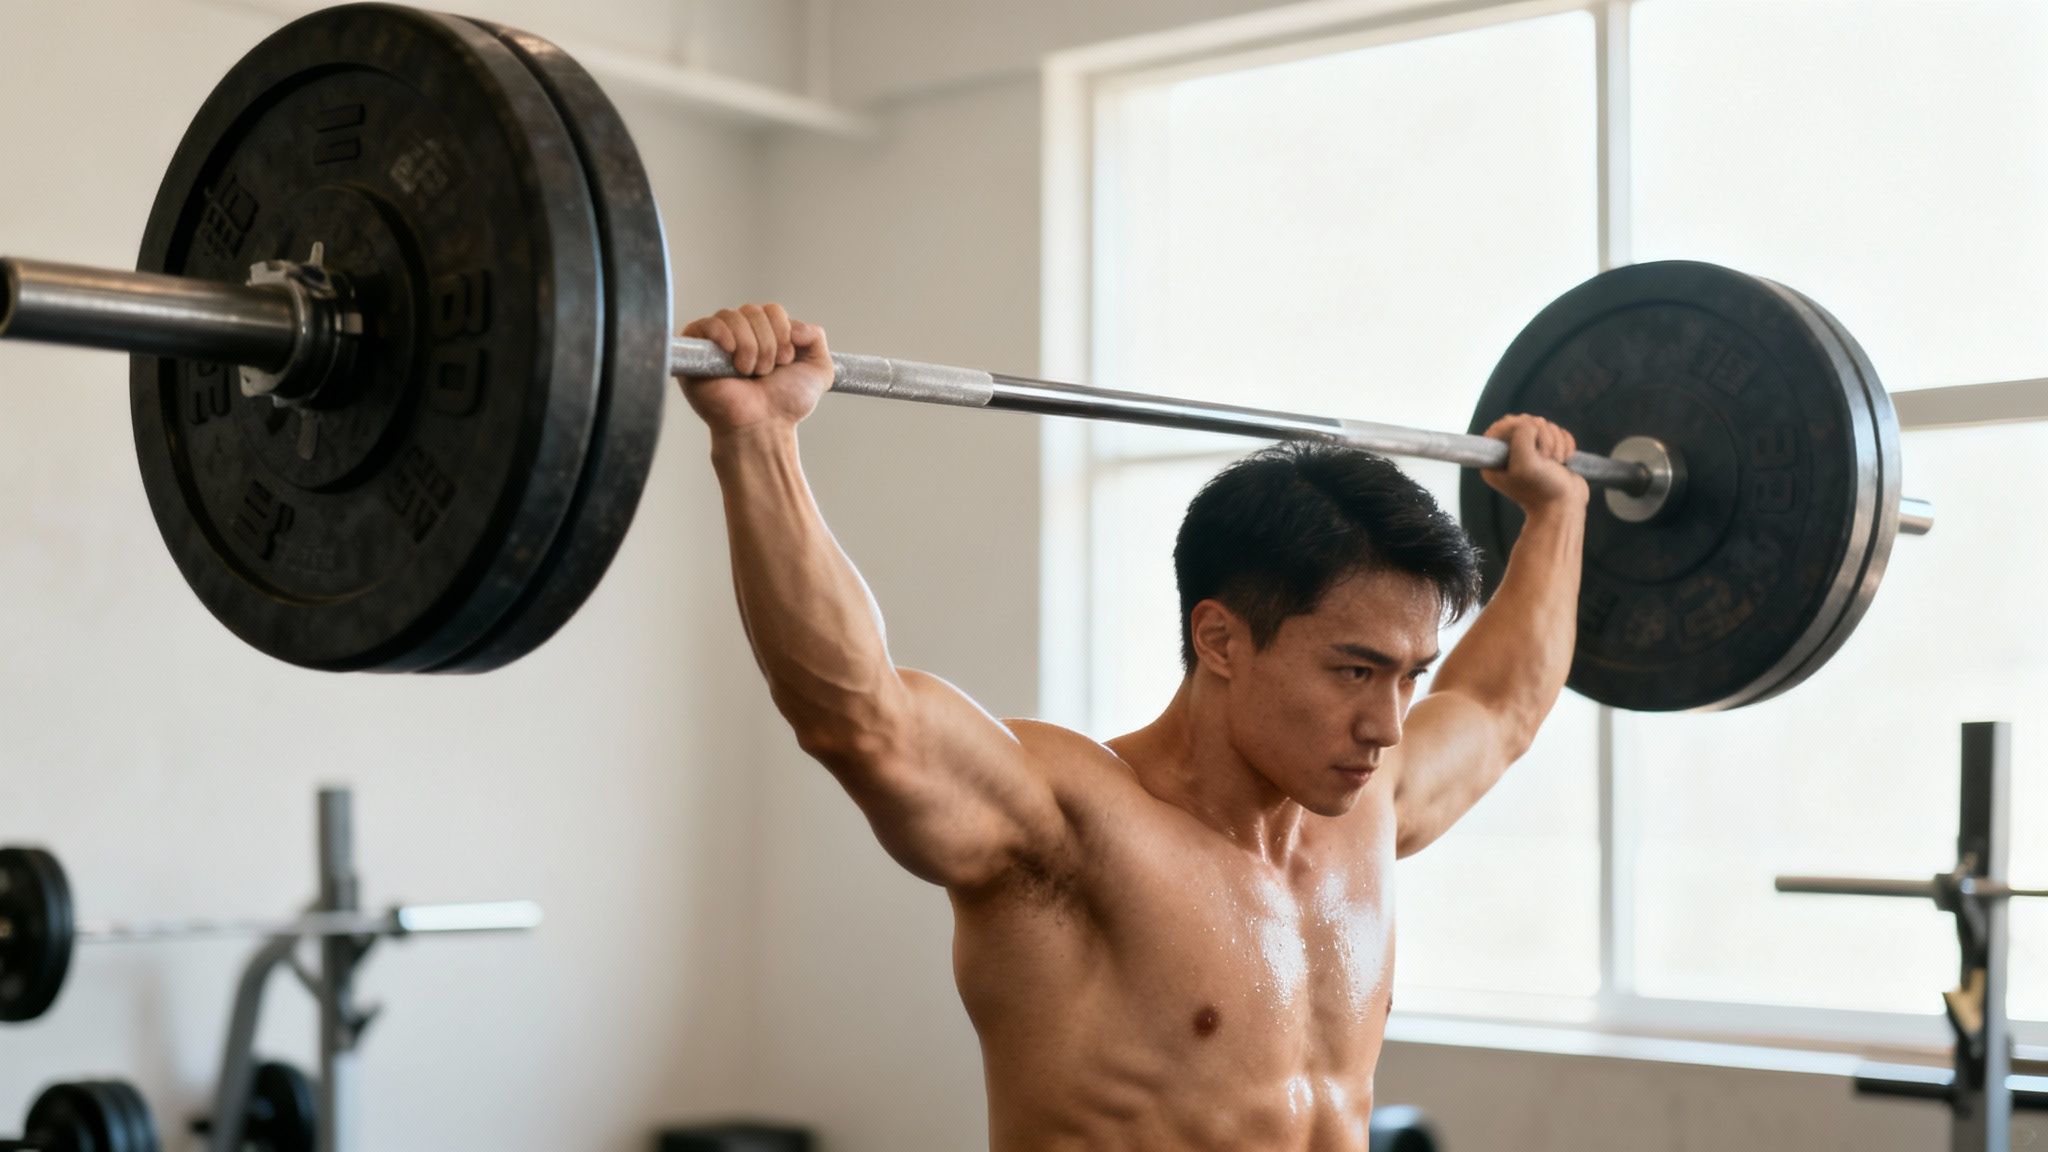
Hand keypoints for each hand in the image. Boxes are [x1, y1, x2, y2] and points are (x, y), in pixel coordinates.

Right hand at [678, 303, 833, 434]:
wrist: (763, 426)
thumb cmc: (785, 404)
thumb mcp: (820, 371)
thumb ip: (816, 338)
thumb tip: (795, 325)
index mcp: (765, 334)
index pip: (772, 310)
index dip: (783, 332)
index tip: (785, 362)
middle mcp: (740, 334)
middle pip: (753, 311)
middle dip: (767, 343)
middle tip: (765, 372)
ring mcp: (717, 342)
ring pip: (733, 316)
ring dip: (749, 346)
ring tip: (748, 372)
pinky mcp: (695, 351)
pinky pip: (706, 324)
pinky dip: (722, 334)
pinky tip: (730, 353)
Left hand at [1479, 414, 1589, 514]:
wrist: (1565, 507)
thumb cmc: (1542, 489)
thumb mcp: (1524, 462)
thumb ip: (1521, 436)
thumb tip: (1530, 423)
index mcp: (1495, 458)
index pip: (1502, 425)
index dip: (1519, 426)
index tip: (1531, 438)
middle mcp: (1511, 454)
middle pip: (1527, 422)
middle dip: (1543, 436)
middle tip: (1545, 457)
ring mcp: (1532, 452)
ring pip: (1546, 426)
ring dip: (1556, 442)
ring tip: (1556, 462)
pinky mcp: (1551, 452)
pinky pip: (1560, 433)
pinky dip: (1566, 443)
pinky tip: (1565, 460)